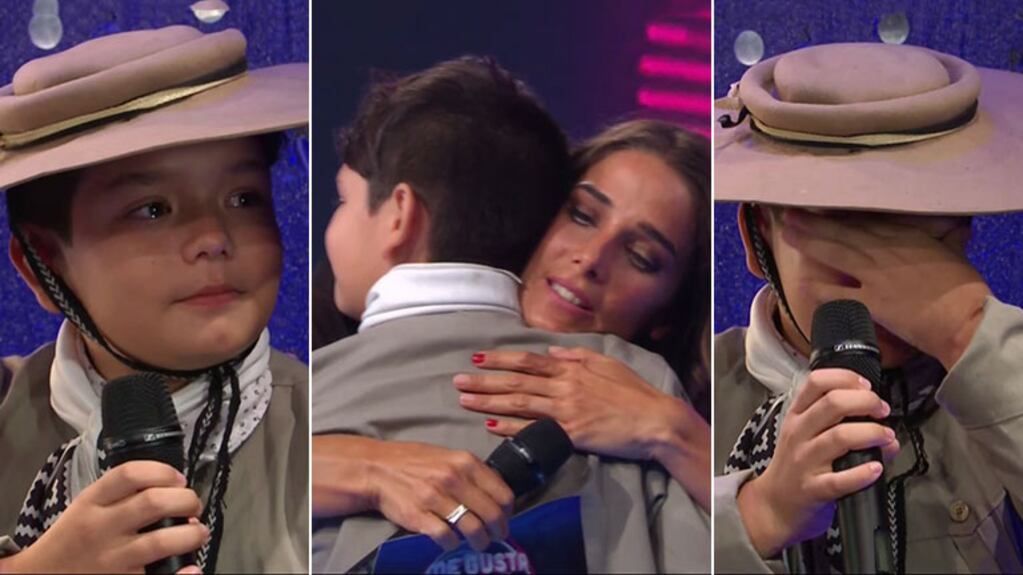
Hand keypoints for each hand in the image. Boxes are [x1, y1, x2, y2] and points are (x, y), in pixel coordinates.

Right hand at [0, 461, 205, 573]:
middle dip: (186, 500)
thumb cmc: (70, 541)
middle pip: (154, 503)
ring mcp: (110, 559)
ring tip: (197, 533)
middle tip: (193, 506)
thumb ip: (119, 494)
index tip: (178, 479)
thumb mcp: (85, 507)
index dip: (163, 471)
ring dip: (191, 534)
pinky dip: (181, 573)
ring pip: (161, 541)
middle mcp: (100, 528)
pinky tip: (190, 568)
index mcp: (91, 503)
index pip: (130, 474)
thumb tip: (169, 486)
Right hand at [314, 435, 513, 551]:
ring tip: (479, 544)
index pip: (502, 493)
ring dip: (480, 541)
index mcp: (465, 462)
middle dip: (499, 530)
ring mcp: (436, 499)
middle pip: (492, 514)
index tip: (505, 517)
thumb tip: (495, 492)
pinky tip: (452, 542)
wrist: (377, 469)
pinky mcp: (420, 517)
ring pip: (473, 529)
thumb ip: (471, 472)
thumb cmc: (413, 462)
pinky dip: (453, 544)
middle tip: (497, 536)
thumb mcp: (448, 456)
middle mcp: (454, 479)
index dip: (508, 511)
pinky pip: (447, 537)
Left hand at [455, 346, 710, 510]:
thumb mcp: (608, 363)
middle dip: (484, 380)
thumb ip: (578, 356)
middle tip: (457, 380)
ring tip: (464, 400)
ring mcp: (566, 410)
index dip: (500, 358)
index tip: (477, 357)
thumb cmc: (634, 393)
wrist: (655, 421)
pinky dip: (511, 427)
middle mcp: (565, 385)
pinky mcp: (571, 433)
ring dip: (488, 401)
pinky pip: (534, 429)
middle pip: (516, 381)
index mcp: (572, 367)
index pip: (528, 361)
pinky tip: (490, 425)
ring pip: (519, 403)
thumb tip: (553, 350)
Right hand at [736, 369, 899, 557]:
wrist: (774, 506)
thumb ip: (841, 427)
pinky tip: (876, 469)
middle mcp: (798, 434)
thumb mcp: (806, 439)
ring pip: (840, 437)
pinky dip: (862, 474)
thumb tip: (888, 434)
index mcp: (796, 416)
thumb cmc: (795, 468)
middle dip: (866, 402)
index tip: (867, 386)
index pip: (816, 382)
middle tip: (882, 411)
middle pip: (833, 403)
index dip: (846, 378)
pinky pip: (840, 480)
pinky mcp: (813, 489)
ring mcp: (804, 461)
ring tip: (887, 437)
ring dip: (872, 433)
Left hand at [781, 209, 990, 368]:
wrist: (966, 317)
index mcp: (904, 236)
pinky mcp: (871, 302)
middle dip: (813, 223)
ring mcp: (875, 276)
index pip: (864, 221)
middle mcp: (884, 251)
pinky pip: (838, 294)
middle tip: (788, 213)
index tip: (818, 207)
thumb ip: (941, 238)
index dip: (838, 215)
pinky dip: (819, 289)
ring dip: (808, 242)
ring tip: (787, 233)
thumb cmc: (963, 287)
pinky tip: (801, 282)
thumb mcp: (951, 251)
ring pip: (835, 253)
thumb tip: (953, 226)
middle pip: (842, 232)